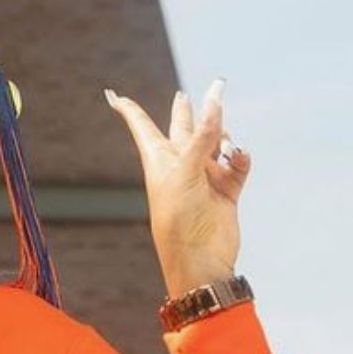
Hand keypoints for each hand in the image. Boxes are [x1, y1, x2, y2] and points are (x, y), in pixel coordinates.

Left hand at [104, 79, 251, 297]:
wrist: (199, 258)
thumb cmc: (179, 216)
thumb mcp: (186, 171)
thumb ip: (202, 137)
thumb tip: (214, 104)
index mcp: (158, 159)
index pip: (142, 126)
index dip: (129, 110)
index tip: (113, 95)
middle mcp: (180, 165)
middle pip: (182, 129)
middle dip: (185, 111)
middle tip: (184, 95)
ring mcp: (203, 177)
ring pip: (216, 143)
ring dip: (222, 135)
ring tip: (224, 142)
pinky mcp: (225, 190)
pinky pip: (236, 164)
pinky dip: (240, 158)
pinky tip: (237, 157)